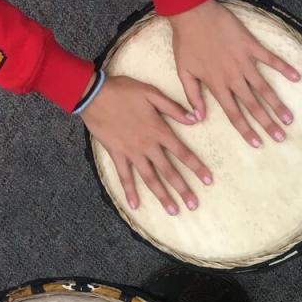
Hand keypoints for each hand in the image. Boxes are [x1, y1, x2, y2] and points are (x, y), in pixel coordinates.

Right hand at [81, 75, 211, 214]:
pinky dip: (129, 191)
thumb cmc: (123, 90)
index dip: (197, 167)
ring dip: (162, 196)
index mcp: (159, 130)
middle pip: (169, 171)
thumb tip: (195, 119)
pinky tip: (135, 205)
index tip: (208, 181)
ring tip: (173, 211)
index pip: (183, 153)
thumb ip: (174, 108)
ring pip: (150, 178)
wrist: (93, 94)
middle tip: (194, 205)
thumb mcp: (152, 93)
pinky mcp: (116, 154)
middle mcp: (147, 145)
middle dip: (183, 189)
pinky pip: (124, 176)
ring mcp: (132, 152)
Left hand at [169, 0, 299, 146]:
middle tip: (280, 137)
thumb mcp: (183, 72)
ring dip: (277, 104)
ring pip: (264, 87)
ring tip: (289, 118)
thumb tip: (198, 119)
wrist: (191, 12)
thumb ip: (192, 96)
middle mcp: (233, 77)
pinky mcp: (250, 45)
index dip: (246, 130)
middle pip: (253, 105)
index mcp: (217, 85)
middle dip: (268, 123)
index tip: (258, 143)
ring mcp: (243, 61)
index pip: (234, 114)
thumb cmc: (185, 42)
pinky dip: (284, 67)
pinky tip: (296, 77)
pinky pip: (270, 58)